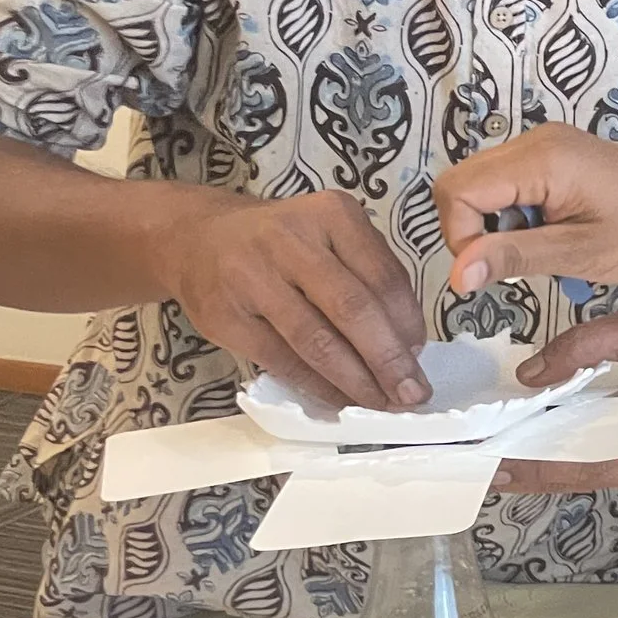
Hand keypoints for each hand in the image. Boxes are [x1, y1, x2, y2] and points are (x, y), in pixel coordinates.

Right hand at [154, 186, 428, 409]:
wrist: (196, 238)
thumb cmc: (283, 243)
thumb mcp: (331, 237)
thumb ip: (371, 276)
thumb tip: (408, 345)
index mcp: (332, 215)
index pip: (384, 276)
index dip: (408, 324)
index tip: (421, 357)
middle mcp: (292, 240)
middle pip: (353, 308)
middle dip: (388, 358)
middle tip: (412, 393)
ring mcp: (253, 278)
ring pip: (317, 340)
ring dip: (355, 379)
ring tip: (381, 402)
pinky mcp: (226, 317)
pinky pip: (283, 360)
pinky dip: (317, 385)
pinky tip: (340, 398)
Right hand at [433, 123, 617, 294]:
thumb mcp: (579, 254)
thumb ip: (514, 257)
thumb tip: (458, 273)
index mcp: (542, 158)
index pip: (457, 191)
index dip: (462, 236)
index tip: (493, 270)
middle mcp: (538, 139)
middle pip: (463, 183)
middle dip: (476, 230)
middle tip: (520, 261)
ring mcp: (548, 143)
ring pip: (483, 185)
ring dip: (498, 224)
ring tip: (545, 247)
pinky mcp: (557, 154)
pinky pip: (509, 182)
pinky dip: (517, 214)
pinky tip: (553, 233)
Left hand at [492, 302, 617, 500]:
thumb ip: (587, 345)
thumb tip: (530, 374)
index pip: (567, 466)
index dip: (518, 465)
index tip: (475, 462)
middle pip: (570, 474)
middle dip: (523, 460)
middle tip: (474, 450)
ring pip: (585, 471)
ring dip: (547, 454)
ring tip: (500, 439)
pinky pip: (604, 465)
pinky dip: (573, 449)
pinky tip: (545, 433)